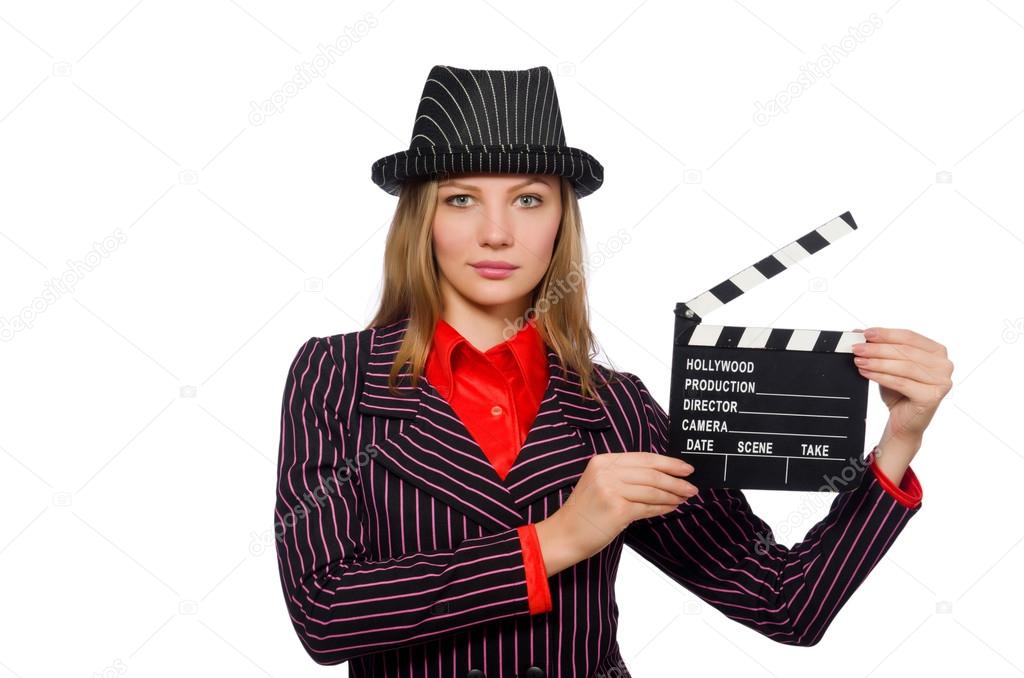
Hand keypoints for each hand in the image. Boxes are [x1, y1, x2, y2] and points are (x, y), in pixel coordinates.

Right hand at [534, 452, 696, 575]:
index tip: (685, 468)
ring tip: (685, 497)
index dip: (668, 462)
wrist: (564, 535)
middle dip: (676, 479)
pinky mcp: (617, 510)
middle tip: (692, 485)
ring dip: (673, 495)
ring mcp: (611, 490)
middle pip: (651, 473)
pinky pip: (648, 507)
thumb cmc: (585, 512)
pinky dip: (663, 507)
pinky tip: (671, 507)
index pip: (644, 458)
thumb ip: (625, 476)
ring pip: (653, 490)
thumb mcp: (600, 484)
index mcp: (603, 461)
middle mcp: (606, 472)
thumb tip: (661, 476)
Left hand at [852, 327, 953, 439]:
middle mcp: (944, 365)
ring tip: (859, 360)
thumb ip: (879, 347)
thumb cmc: (899, 391)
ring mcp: (941, 381)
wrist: (904, 421)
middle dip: (877, 348)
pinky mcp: (932, 396)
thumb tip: (858, 333)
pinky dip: (881, 376)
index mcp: (937, 351)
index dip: (886, 333)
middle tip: (857, 348)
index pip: (909, 337)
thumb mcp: (889, 365)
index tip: (865, 333)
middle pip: (905, 351)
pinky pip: (902, 382)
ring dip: (877, 362)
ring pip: (904, 366)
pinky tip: (866, 372)